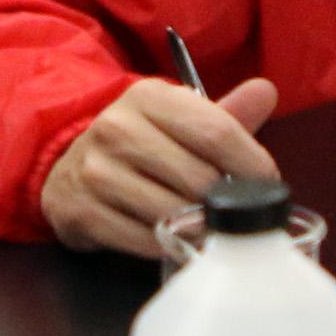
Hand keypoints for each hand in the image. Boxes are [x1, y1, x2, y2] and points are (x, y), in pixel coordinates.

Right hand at [41, 76, 282, 256]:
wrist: (68, 170)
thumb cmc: (139, 146)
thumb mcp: (177, 120)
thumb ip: (224, 114)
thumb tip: (266, 91)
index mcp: (148, 97)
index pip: (216, 132)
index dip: (252, 164)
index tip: (266, 183)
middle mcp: (117, 128)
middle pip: (199, 178)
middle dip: (226, 202)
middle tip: (234, 211)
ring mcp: (96, 171)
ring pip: (173, 213)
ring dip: (198, 226)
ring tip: (206, 224)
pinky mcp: (82, 210)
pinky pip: (145, 240)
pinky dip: (167, 244)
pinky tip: (172, 236)